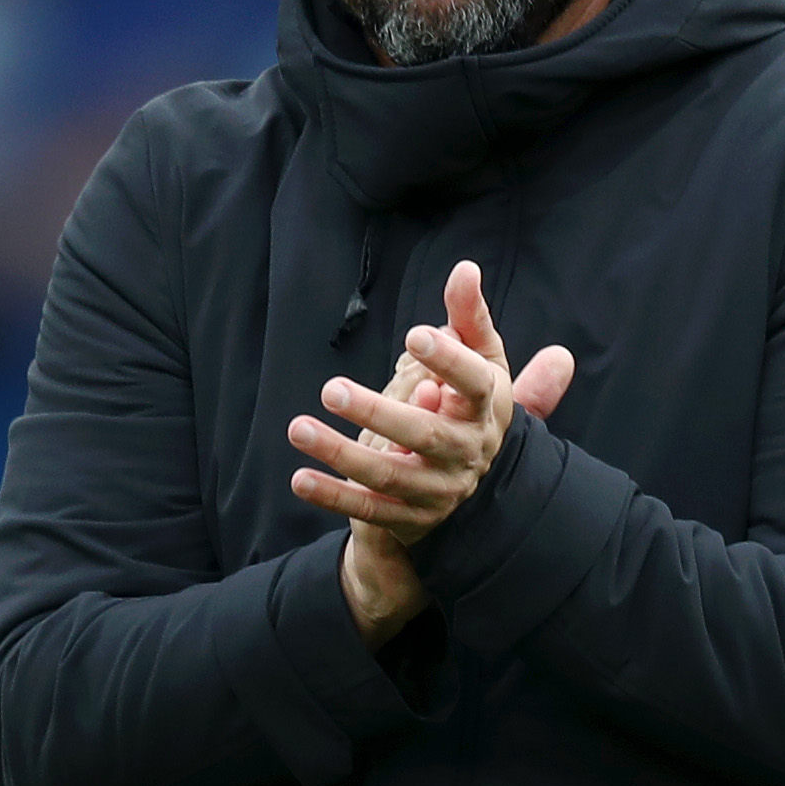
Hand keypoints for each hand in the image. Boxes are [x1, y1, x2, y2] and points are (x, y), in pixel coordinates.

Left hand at [326, 337, 577, 646]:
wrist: (478, 486)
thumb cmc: (471, 405)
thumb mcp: (482, 361)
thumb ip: (470, 317)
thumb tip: (465, 268)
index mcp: (486, 410)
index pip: (475, 384)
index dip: (450, 362)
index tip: (415, 334)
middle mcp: (466, 453)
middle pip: (424, 435)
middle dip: (377, 413)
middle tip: (331, 388)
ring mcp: (437, 490)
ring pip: (388, 475)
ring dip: (341, 454)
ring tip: (298, 427)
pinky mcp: (408, 517)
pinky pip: (368, 509)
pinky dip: (333, 496)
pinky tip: (299, 477)